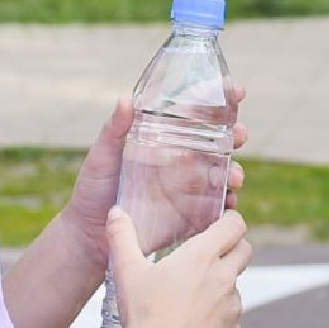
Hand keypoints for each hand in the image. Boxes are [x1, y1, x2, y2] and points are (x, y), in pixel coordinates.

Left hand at [62, 91, 247, 265]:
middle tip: (239, 134)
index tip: (236, 91)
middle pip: (221, 141)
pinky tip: (229, 202)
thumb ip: (114, 131)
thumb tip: (124, 100)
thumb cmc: (92, 191)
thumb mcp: (101, 157)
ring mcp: (190, 187)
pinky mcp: (192, 213)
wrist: (89, 236)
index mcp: (167, 141)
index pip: (199, 114)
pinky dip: (229, 202)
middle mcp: (184, 161)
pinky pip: (218, 205)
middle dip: (237, 134)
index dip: (221, 99)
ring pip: (225, 172)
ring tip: (234, 177)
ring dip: (236, 170)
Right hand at [106, 207, 250, 327]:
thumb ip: (122, 237)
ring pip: (236, 285)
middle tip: (210, 257)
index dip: (230, 221)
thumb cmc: (142, 315)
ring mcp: (232, 303)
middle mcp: (224, 276)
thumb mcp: (127, 272)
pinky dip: (218, 316)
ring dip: (221, 286)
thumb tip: (115, 212)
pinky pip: (231, 316)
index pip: (235, 224)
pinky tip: (195, 323)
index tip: (220, 224)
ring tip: (191, 298)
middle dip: (232, 249)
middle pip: (244, 250)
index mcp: (203, 256)